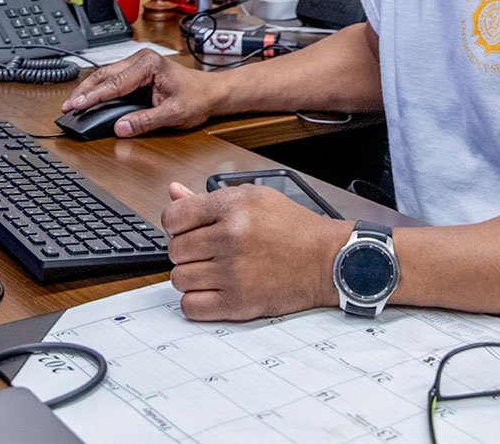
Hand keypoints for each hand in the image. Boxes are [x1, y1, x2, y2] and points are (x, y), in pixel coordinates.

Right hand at [60, 50, 223, 137]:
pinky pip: (113, 79)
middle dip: (84, 91)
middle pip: (105, 74)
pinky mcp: (137, 72)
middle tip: (67, 107)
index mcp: (149, 64)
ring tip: (72, 105)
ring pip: (106, 75)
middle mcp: (141, 60)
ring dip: (89, 90)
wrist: (211, 92)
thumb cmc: (197, 98)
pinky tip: (89, 100)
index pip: (115, 82)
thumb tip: (121, 127)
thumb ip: (145, 120)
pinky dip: (99, 90)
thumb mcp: (173, 113)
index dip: (93, 96)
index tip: (76, 105)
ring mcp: (138, 64)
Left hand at [163, 182, 350, 320]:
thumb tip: (174, 193)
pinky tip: (213, 290)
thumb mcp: (254, 198)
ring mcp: (233, 273)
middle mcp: (231, 238)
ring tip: (212, 270)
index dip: (175, 224)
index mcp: (233, 207)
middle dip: (187, 250)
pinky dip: (196, 301)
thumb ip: (209, 198)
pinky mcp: (238, 302)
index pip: (173, 217)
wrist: (327, 260)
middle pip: (174, 249)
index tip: (185, 230)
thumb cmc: (293, 228)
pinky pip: (190, 306)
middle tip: (207, 251)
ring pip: (179, 278)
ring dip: (192, 276)